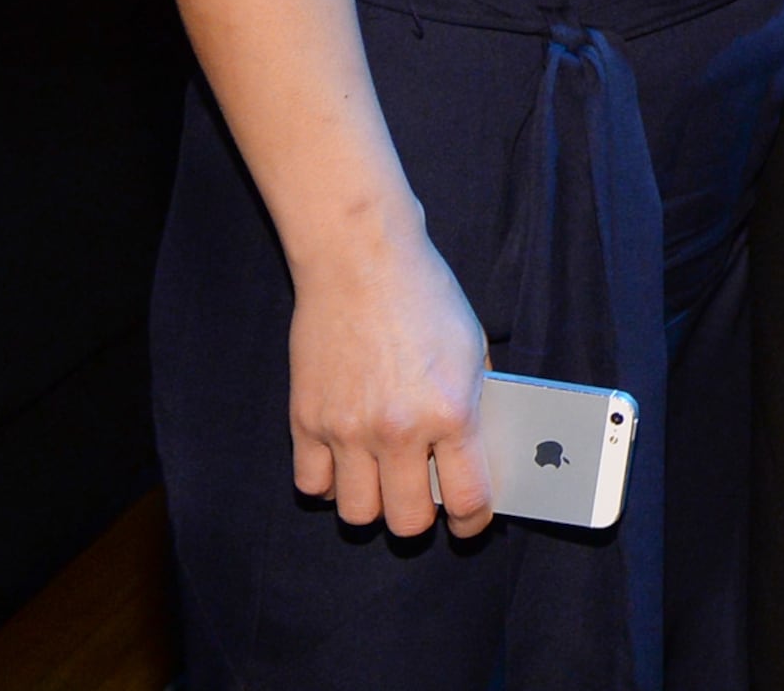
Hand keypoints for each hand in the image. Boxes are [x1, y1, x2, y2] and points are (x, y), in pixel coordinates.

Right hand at [285, 225, 492, 537]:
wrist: (360, 259)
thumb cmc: (425, 297)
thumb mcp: (473, 348)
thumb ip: (476, 405)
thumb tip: (478, 455)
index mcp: (451, 412)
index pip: (467, 500)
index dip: (471, 523)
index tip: (469, 523)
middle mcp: (398, 430)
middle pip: (405, 522)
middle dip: (419, 519)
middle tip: (423, 499)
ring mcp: (347, 429)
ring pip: (355, 513)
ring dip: (372, 504)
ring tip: (382, 479)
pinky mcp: (305, 420)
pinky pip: (311, 484)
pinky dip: (328, 482)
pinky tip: (344, 460)